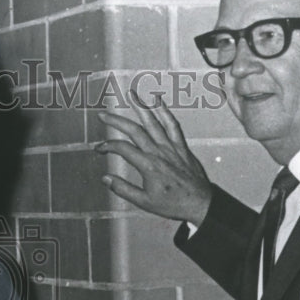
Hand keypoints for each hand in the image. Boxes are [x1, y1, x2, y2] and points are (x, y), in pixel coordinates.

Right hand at [97, 95, 212, 225]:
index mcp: (148, 166)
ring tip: (130, 94)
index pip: (122, 149)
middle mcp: (159, 152)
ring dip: (140, 107)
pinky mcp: (181, 146)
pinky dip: (165, 112)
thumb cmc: (173, 204)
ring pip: (153, 122)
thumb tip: (105, 178)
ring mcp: (171, 147)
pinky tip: (158, 101)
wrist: (199, 203)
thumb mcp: (144, 202)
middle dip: (116, 121)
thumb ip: (123, 189)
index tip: (99, 148)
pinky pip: (173, 125)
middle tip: (103, 115)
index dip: (108, 146)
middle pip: (134, 130)